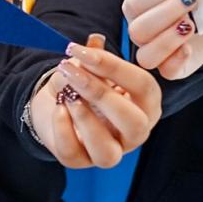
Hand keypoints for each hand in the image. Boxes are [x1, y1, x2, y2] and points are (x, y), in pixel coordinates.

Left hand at [28, 34, 162, 168]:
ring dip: (85, 119)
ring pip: (108, 152)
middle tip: (73, 72)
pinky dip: (64, 130)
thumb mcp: (90, 65)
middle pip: (134, 124)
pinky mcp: (81, 161)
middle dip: (102, 95)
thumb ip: (94, 55)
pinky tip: (58, 108)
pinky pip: (74, 154)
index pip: (143, 86)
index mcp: (146, 104)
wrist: (56, 102)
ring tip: (68, 95)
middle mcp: (135, 133)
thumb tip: (95, 40)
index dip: (113, 65)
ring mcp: (111, 151)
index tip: (81, 49)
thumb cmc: (84, 83)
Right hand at [121, 0, 202, 79]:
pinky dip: (177, 59)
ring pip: (146, 56)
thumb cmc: (189, 1)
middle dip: (167, 13)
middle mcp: (138, 32)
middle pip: (139, 30)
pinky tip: (189, 47)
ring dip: (170, 38)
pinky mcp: (170, 69)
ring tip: (192, 24)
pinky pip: (167, 71)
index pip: (137, 2)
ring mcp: (152, 53)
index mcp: (136, 7)